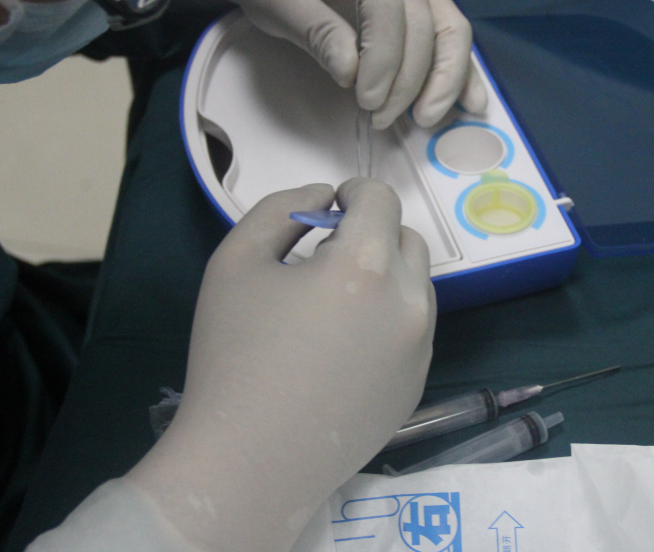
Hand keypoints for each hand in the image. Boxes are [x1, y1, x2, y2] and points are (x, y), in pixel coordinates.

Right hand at [126, 179, 435, 551]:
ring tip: (335, 307)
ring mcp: (421, 348)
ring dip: (384, 276)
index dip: (354, 192)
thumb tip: (323, 196)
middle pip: (406, 239)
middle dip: (371, 234)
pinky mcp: (419, 383)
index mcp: (366, 265)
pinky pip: (414, 329)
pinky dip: (389, 319)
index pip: (382, 200)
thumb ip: (280, 209)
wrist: (250, 461)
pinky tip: (345, 350)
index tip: (330, 207)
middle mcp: (409, 302)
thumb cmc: (233, 356)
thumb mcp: (236, 262)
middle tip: (325, 258)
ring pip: (416, 285)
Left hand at [222, 0, 486, 129]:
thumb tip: (352, 74)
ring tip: (424, 119)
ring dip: (443, 79)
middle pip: (424, 22)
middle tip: (379, 117)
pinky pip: (450, 33)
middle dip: (408, 79)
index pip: (386, 3)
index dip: (383, 58)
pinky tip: (470, 103)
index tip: (367, 100)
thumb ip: (315, 30)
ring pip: (450, 29)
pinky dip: (462, 70)